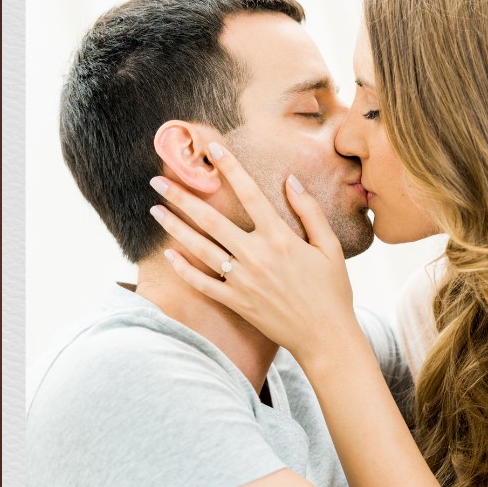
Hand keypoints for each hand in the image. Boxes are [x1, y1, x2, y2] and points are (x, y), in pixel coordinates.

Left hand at [148, 143, 357, 361]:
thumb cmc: (332, 292)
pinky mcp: (236, 302)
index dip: (231, 168)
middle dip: (182, 197)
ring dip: (174, 228)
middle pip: (211, 220)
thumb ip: (310, 212)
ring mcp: (243, 281)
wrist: (325, 337)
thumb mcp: (330, 248)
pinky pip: (202, 284)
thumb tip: (291, 180)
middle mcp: (257, 256)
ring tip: (155, 210)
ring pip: (200, 248)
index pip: (250, 194)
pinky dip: (183, 270)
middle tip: (158, 180)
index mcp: (281, 239)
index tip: (213, 148)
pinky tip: (168, 255)